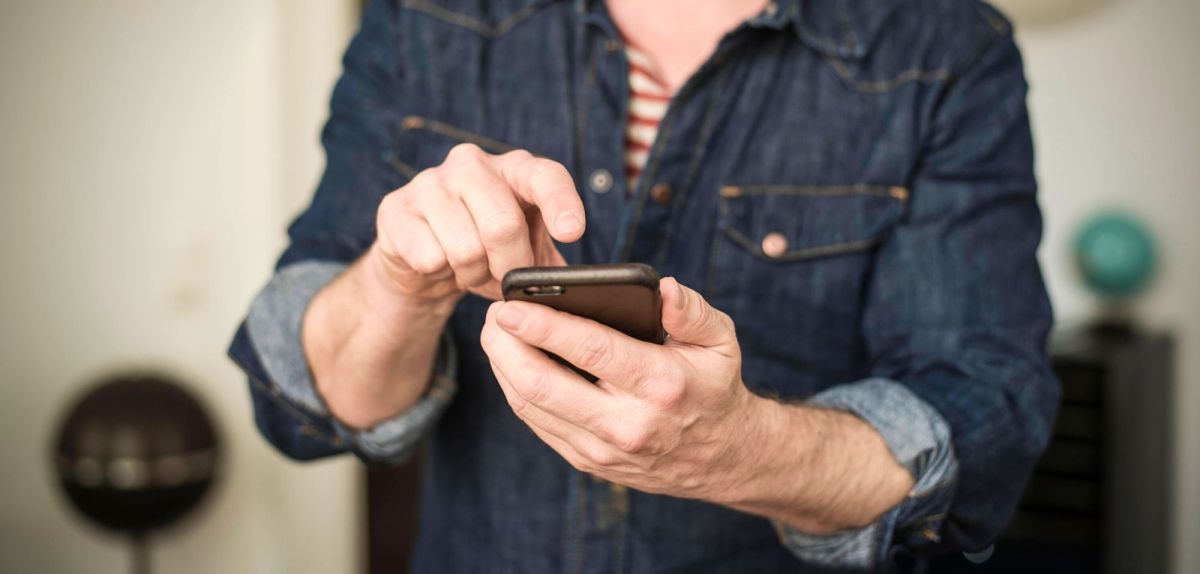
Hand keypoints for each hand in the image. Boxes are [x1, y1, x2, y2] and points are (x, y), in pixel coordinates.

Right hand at [369, 144, 584, 303]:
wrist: (426, 261)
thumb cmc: (489, 251)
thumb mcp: (528, 251)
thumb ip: (552, 262)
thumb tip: (576, 288)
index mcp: (515, 167)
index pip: (545, 176)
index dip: (561, 204)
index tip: (573, 233)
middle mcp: (471, 163)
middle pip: (503, 225)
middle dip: (510, 267)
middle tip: (507, 282)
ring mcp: (429, 182)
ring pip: (465, 248)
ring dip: (474, 276)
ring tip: (473, 272)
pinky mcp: (396, 209)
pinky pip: (430, 257)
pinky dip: (441, 274)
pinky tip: (440, 266)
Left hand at [479, 277, 768, 502]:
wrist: (724, 458)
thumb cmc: (715, 387)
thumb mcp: (721, 341)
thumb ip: (692, 311)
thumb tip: (664, 287)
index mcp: (660, 385)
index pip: (590, 350)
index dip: (542, 326)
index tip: (509, 305)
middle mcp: (627, 423)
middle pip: (542, 385)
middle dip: (505, 346)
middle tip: (493, 315)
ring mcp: (603, 449)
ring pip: (530, 406)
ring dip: (503, 367)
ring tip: (497, 333)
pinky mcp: (588, 461)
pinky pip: (537, 423)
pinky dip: (516, 389)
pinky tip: (512, 362)